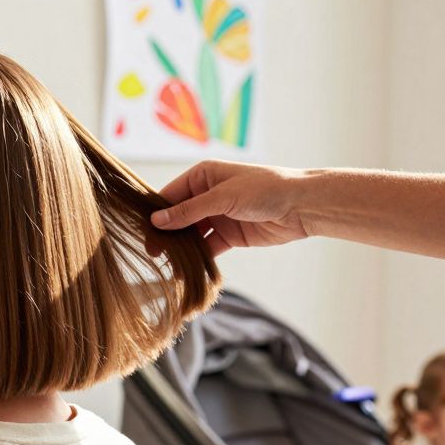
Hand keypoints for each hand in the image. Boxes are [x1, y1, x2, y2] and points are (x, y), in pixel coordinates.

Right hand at [151, 160, 311, 256]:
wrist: (302, 207)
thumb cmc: (265, 189)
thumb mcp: (222, 197)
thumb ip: (189, 211)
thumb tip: (157, 221)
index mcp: (203, 176)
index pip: (170, 194)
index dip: (156, 212)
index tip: (142, 230)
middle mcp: (207, 195)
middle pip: (178, 216)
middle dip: (165, 233)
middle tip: (150, 251)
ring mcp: (217, 216)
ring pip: (190, 233)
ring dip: (179, 246)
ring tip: (163, 261)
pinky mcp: (228, 236)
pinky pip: (206, 247)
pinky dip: (196, 257)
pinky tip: (184, 268)